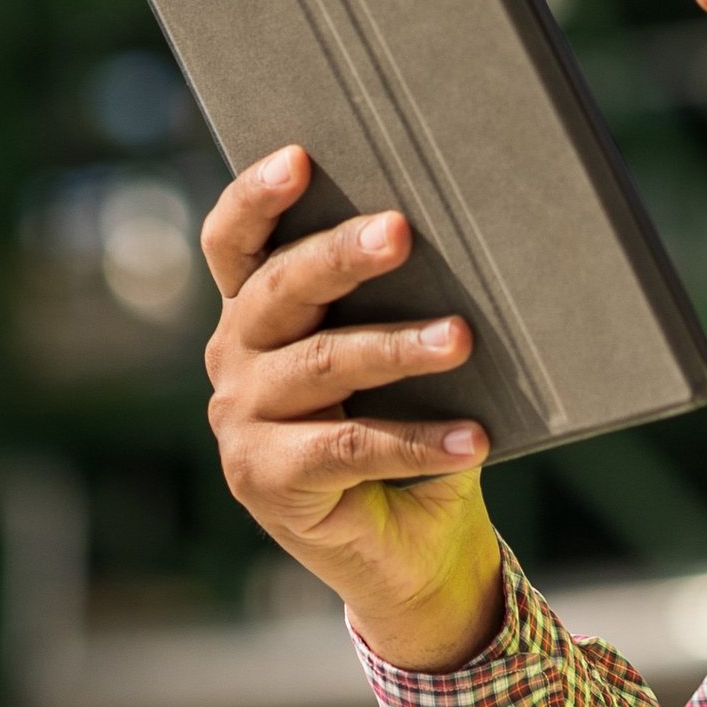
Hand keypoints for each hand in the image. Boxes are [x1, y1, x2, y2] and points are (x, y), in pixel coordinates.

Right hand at [200, 146, 507, 670]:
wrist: (419, 549)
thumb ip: (406, 303)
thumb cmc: (419, 426)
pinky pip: (347, 449)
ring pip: (320, 366)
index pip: (235, 241)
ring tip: (459, 338)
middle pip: (279, 290)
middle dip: (340, 255)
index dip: (258, 197)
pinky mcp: (263, 481)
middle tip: (400, 231)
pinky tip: (472, 438)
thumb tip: (468, 239)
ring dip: (396, 348)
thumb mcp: (406, 357)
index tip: (299, 157)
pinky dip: (416, 442)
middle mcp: (234, 358)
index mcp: (257, 312)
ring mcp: (241, 421)